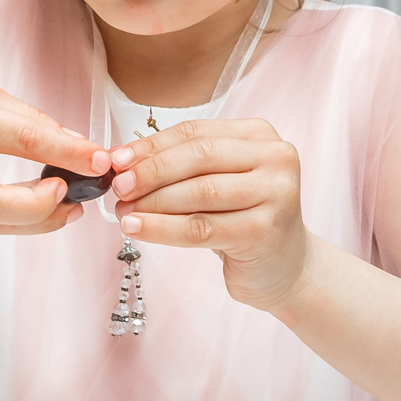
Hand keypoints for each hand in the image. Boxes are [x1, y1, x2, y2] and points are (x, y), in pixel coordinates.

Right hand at [0, 73, 105, 236]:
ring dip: (38, 221)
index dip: (67, 154)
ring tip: (70, 206)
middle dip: (43, 207)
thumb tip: (75, 144)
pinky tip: (39, 208)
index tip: (100, 160)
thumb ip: (26, 117)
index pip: (21, 139)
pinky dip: (16, 218)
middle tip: (73, 193)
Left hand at [109, 119, 309, 312]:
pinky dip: (162, 228)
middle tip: (118, 186)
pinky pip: (202, 227)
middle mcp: (276, 158)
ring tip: (122, 211)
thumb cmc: (243, 220)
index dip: (152, 144)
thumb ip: (180, 166)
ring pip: (199, 192)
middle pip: (199, 156)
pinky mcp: (265, 231)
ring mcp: (276, 194)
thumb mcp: (216, 183)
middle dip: (151, 171)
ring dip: (153, 202)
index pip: (196, 132)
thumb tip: (121, 159)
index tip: (116, 159)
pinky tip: (136, 229)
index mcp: (260, 135)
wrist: (285, 268)